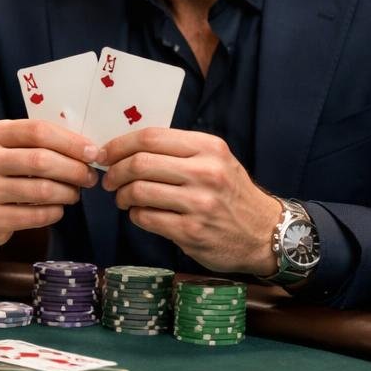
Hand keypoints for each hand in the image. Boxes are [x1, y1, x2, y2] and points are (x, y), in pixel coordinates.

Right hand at [0, 119, 99, 248]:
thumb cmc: (0, 172)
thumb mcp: (9, 148)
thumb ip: (40, 142)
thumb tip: (87, 150)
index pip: (37, 131)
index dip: (70, 142)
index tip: (93, 152)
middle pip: (41, 160)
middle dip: (74, 169)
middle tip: (89, 177)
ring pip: (42, 190)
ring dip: (68, 192)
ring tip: (74, 193)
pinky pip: (36, 215)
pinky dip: (55, 212)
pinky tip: (57, 208)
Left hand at [98, 127, 281, 275]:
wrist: (265, 233)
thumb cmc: (231, 193)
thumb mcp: (215, 160)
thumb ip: (178, 151)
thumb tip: (126, 148)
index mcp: (208, 148)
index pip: (151, 137)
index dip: (119, 145)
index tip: (105, 153)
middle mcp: (205, 173)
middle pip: (139, 163)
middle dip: (114, 172)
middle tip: (109, 180)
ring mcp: (199, 204)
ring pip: (138, 192)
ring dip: (122, 196)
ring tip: (123, 199)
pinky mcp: (191, 232)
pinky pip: (146, 218)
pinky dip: (135, 215)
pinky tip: (141, 214)